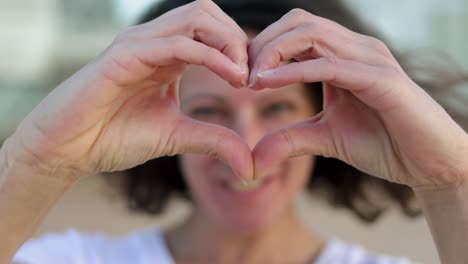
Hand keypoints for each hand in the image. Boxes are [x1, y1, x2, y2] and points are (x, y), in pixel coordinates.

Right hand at [8, 0, 252, 180]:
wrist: (69, 150)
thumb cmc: (115, 137)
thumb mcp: (177, 137)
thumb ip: (214, 141)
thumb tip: (250, 165)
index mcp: (167, 55)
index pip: (212, 29)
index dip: (240, 48)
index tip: (255, 80)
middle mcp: (154, 42)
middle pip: (208, 12)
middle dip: (238, 39)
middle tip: (252, 74)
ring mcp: (139, 44)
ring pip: (196, 16)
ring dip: (229, 42)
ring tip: (243, 75)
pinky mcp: (124, 54)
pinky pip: (177, 43)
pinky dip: (210, 55)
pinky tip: (229, 76)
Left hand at [249, 9, 467, 189]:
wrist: (429, 164)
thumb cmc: (384, 144)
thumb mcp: (325, 138)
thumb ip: (290, 139)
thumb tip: (254, 157)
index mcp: (343, 55)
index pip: (295, 31)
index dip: (263, 47)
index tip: (241, 75)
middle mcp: (356, 48)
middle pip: (298, 22)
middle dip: (262, 44)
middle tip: (241, 73)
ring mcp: (370, 59)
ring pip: (311, 33)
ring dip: (273, 52)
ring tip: (250, 79)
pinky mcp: (381, 79)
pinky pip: (329, 64)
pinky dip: (294, 71)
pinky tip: (266, 84)